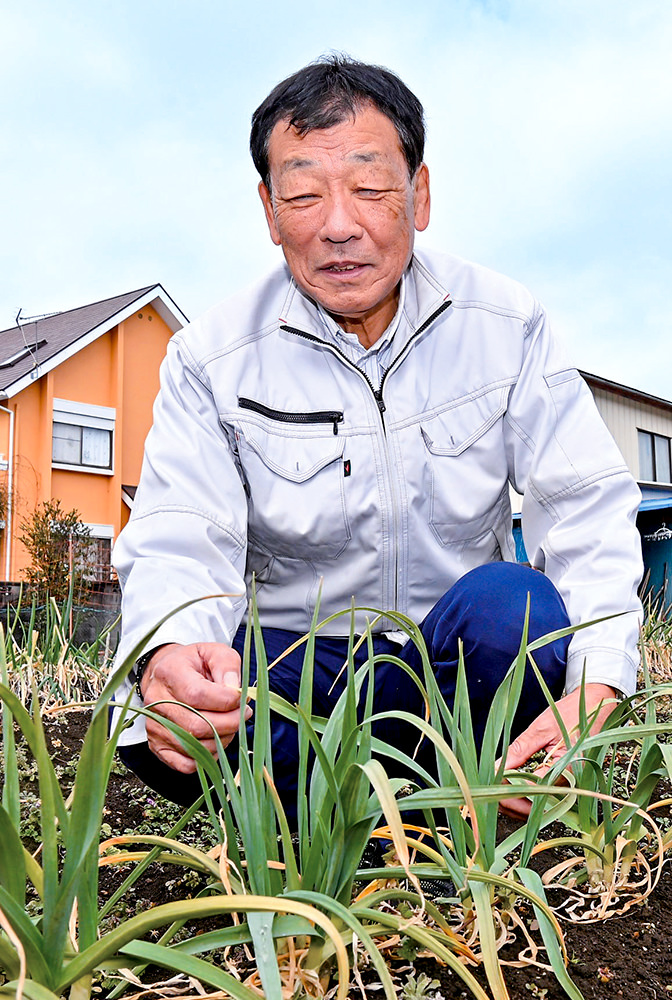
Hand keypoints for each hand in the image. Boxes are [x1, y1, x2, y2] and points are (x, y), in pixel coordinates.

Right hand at [139, 642, 251, 772]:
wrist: (166, 674)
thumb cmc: (195, 664)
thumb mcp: (214, 652)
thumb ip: (228, 666)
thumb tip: (235, 690)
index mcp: (169, 672)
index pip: (197, 695)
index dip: (226, 701)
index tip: (242, 698)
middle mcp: (156, 701)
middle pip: (197, 725)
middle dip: (230, 723)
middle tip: (244, 714)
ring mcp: (154, 726)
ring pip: (194, 746)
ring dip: (222, 740)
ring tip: (231, 724)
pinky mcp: (157, 746)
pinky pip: (185, 764)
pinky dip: (207, 758)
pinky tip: (216, 740)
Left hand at [498, 683, 618, 818]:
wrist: (596, 708)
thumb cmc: (572, 714)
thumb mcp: (542, 728)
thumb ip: (520, 750)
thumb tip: (496, 767)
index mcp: (569, 769)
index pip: (533, 790)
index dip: (509, 789)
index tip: (491, 779)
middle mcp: (573, 783)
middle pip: (537, 807)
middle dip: (511, 801)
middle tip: (490, 786)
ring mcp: (571, 786)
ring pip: (541, 808)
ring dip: (518, 802)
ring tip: (498, 787)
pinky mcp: (567, 784)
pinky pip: (546, 798)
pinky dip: (528, 796)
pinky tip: (513, 786)